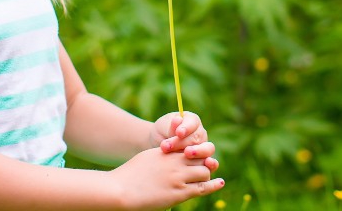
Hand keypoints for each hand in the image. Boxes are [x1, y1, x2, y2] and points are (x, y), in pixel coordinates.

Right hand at [109, 146, 223, 210]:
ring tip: (207, 178)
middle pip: (200, 158)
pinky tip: (220, 183)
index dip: (197, 152)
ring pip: (204, 172)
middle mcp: (175, 162)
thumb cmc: (130, 175)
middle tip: (208, 166)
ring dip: (206, 175)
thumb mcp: (148, 158)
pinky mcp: (179, 193)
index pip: (190, 148)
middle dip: (204, 162)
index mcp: (166, 152)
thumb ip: (162, 156)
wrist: (122, 189)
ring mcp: (178, 177)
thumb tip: (168, 157)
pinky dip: (213, 185)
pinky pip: (202, 188)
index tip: (200, 155)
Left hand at [151, 111, 217, 171]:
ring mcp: (203, 147)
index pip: (192, 123)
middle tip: (176, 146)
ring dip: (197, 152)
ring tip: (186, 154)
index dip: (187, 128)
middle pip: (198, 137)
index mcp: (192, 121)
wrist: (157, 145)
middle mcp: (200, 134)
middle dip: (186, 142)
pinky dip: (211, 164)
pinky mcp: (203, 161)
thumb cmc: (162, 133)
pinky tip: (207, 164)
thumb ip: (171, 127)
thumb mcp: (164, 127)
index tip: (178, 133)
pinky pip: (211, 163)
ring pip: (207, 149)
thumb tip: (177, 120)